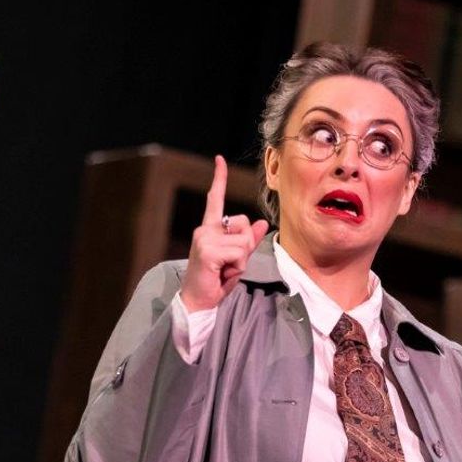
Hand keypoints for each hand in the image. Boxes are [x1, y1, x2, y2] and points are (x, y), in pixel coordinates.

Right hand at [181, 154, 268, 311]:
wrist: (199, 301)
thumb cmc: (216, 281)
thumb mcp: (237, 259)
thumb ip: (249, 241)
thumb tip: (263, 223)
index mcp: (210, 229)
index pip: (215, 200)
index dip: (219, 179)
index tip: (219, 159)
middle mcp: (205, 229)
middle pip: (245, 225)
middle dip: (246, 247)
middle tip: (229, 264)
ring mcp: (205, 238)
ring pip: (244, 241)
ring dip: (241, 260)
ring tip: (225, 270)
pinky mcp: (208, 250)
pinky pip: (239, 253)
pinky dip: (237, 267)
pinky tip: (222, 273)